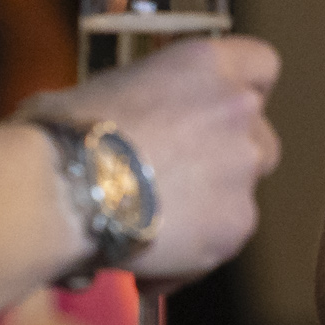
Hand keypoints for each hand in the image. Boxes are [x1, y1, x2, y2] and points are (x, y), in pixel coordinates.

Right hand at [31, 34, 280, 279]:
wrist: (64, 190)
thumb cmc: (63, 133)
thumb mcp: (101, 89)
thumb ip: (142, 100)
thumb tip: (120, 120)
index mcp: (206, 65)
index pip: (260, 64)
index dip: (244, 89)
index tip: (222, 110)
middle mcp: (236, 110)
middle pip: (259, 136)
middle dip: (228, 158)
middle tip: (181, 179)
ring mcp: (241, 168)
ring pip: (243, 191)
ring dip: (211, 205)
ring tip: (155, 225)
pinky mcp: (235, 223)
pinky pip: (224, 238)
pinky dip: (192, 251)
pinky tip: (145, 259)